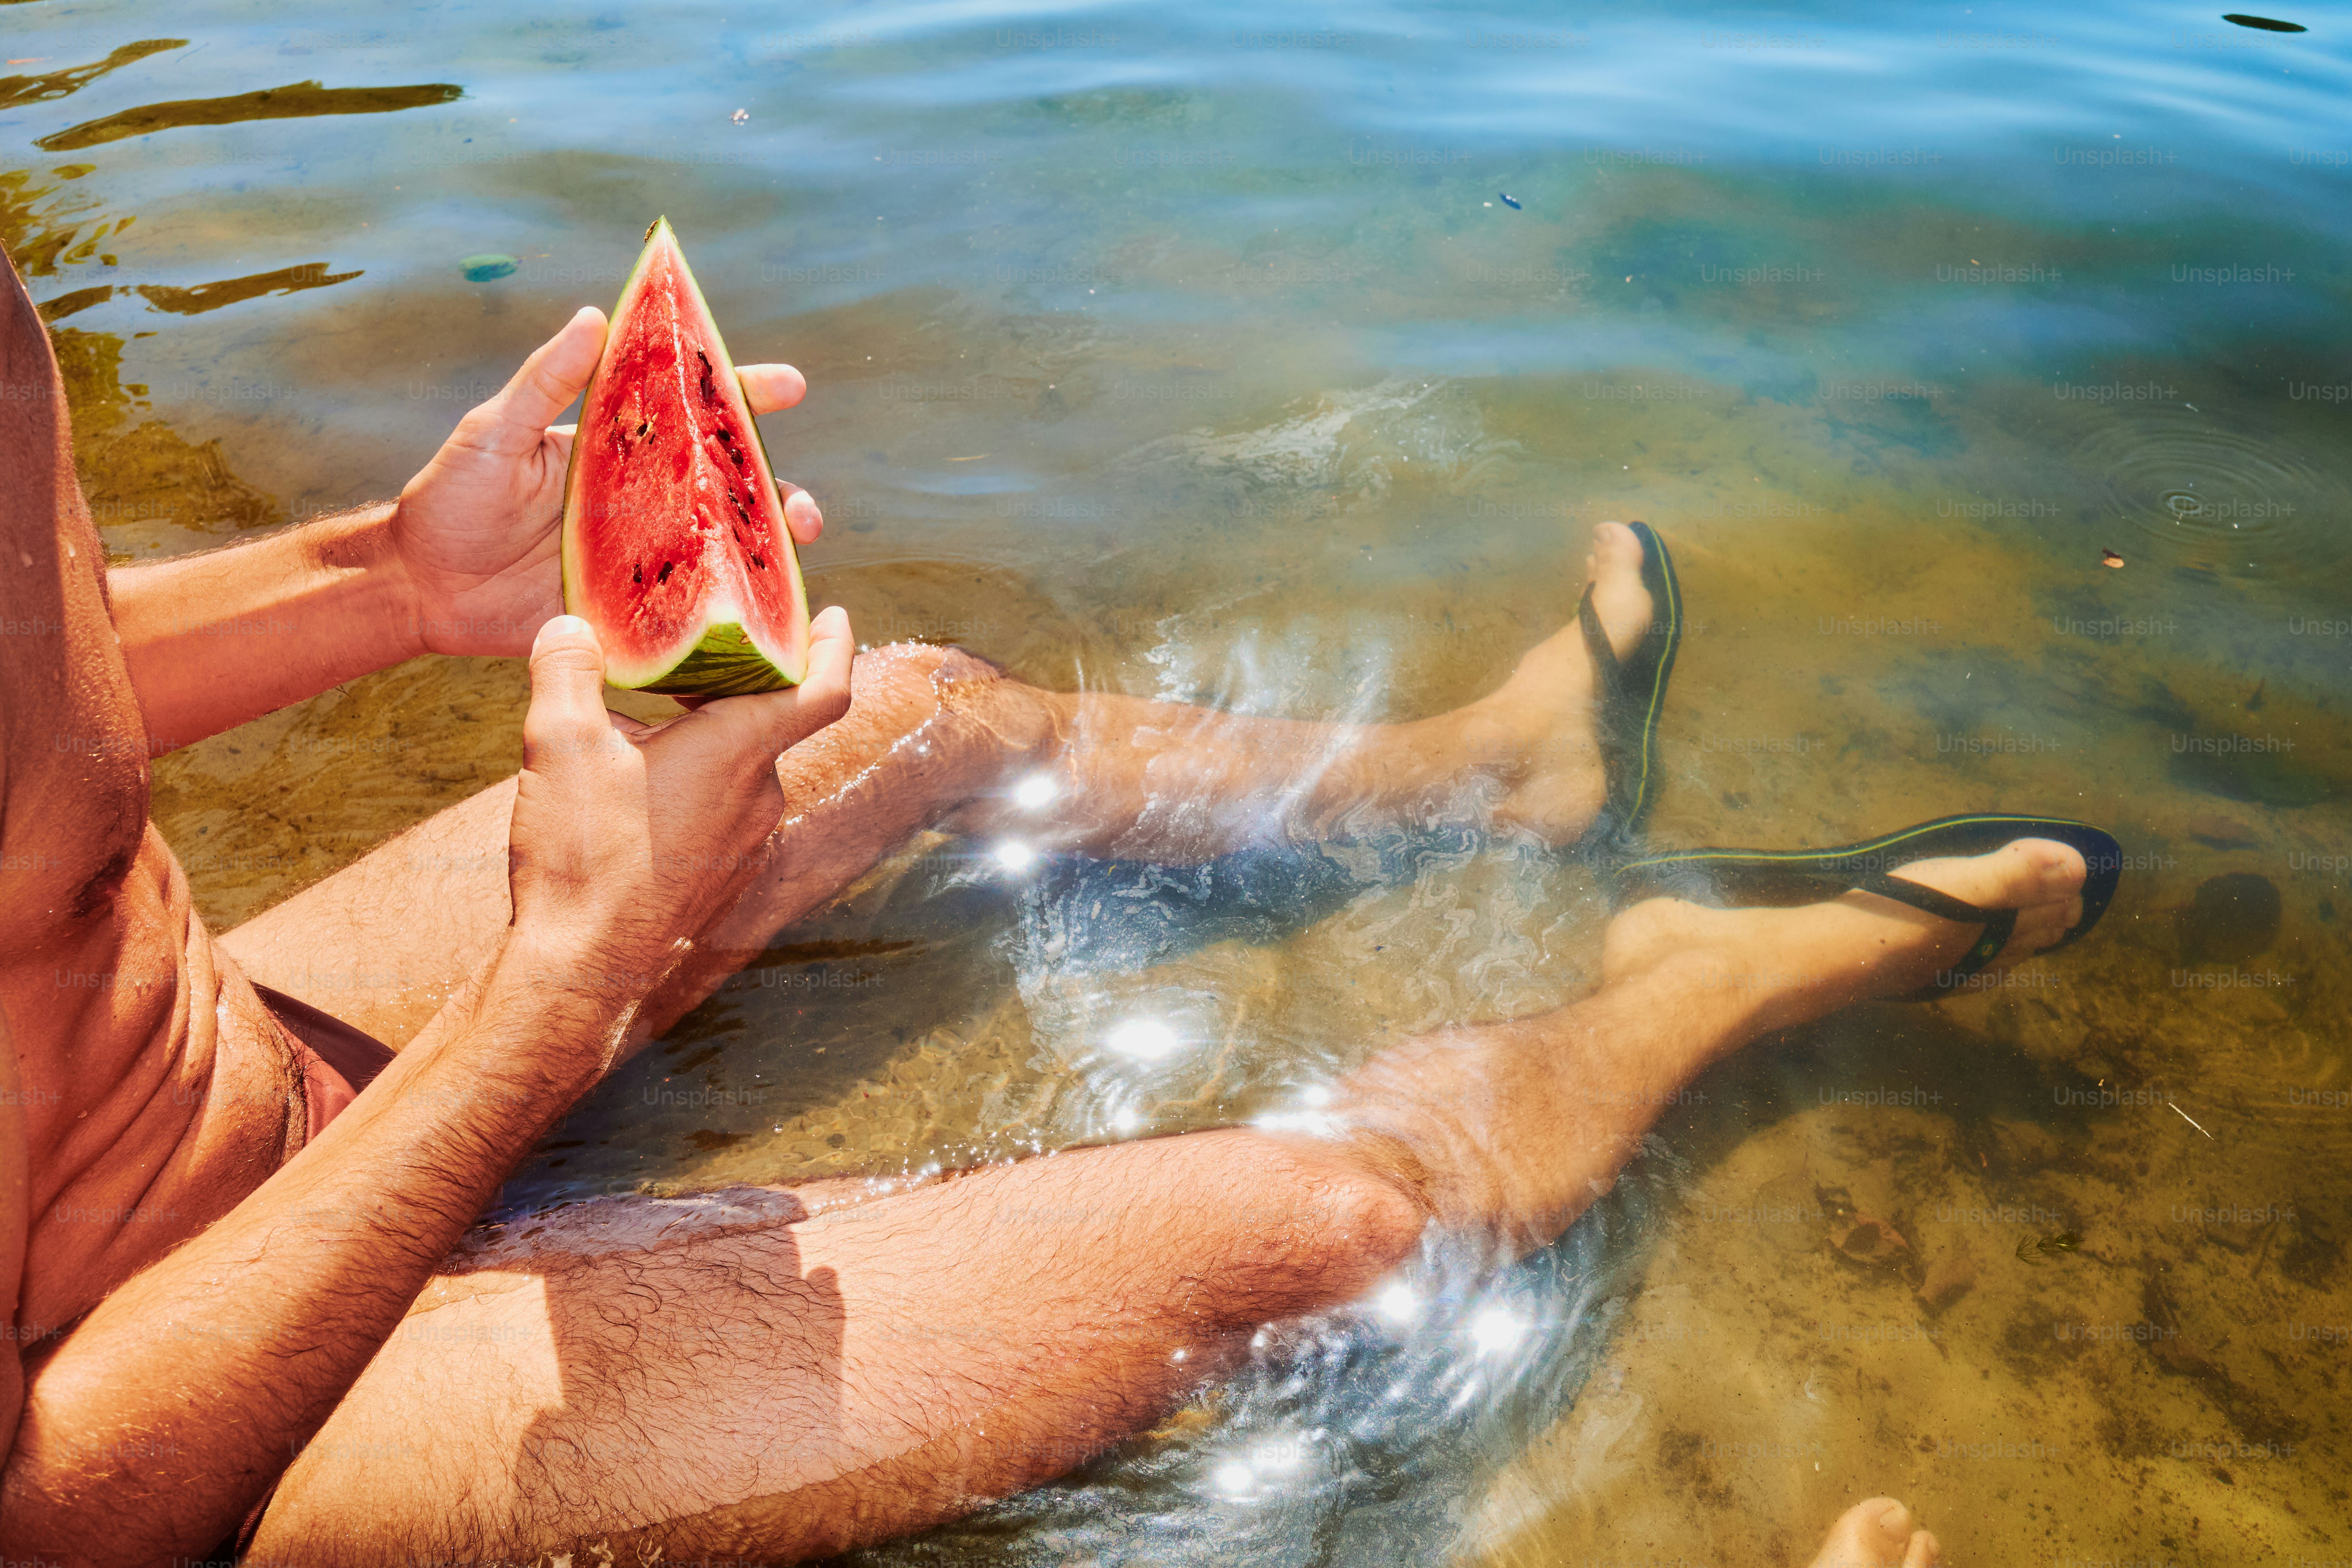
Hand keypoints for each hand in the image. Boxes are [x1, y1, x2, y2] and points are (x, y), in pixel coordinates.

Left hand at [389, 307, 826, 656]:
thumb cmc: (450, 500)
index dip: (741, 397)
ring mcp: (637, 560)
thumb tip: (592, 318)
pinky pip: (682, 614)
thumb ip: (543, 381)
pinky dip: (721, 616)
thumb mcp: (492, 432)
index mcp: (616, 450)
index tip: (789, 387)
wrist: (418, 588)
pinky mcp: (624, 613)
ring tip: (789, 553)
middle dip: (773, 494)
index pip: (689, 413)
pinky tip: (754, 619)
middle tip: (799, 507)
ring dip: (763, 555)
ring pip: (718, 554)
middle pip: (723, 492)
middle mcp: (639, 502)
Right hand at [503, 606, 854, 1031]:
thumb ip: (566, 669)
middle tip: (695, 650)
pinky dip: (694, 784)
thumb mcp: (558, 744)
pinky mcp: (723, 878)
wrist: (583, 970)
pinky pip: (721, 812)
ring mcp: (745, 844)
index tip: (833, 616)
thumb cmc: (584, 857)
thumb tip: (568, 625)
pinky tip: (637, 785)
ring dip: (703, 739)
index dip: (835, 645)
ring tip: (644, 717)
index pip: (823, 688)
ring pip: (737, 770)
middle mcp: (759, 797)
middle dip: (733, 685)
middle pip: (768, 722)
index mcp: (739, 752)